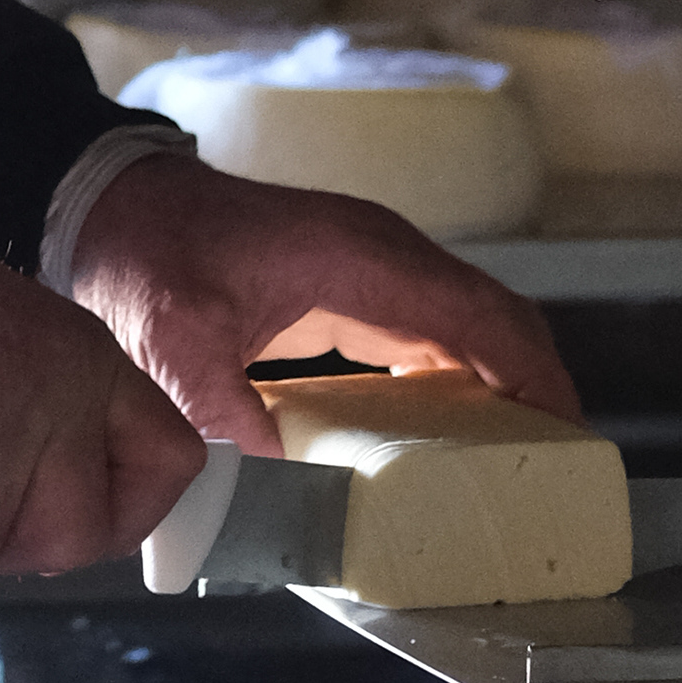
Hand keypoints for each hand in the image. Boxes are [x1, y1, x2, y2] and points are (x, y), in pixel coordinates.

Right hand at [0, 208, 206, 586]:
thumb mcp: (12, 347)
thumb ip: (43, 418)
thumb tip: (33, 517)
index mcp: (91, 363)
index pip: (171, 461)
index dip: (132, 514)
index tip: (73, 527)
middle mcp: (64, 394)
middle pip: (76, 537)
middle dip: (3, 551)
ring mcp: (4, 424)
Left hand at [62, 146, 577, 449]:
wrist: (114, 204)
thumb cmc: (146, 256)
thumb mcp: (171, 336)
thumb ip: (219, 404)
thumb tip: (269, 478)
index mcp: (361, 258)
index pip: (479, 316)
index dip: (532, 375)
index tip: (566, 433)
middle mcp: (384, 253)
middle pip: (496, 318)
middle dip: (538, 386)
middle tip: (560, 465)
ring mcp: (374, 266)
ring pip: (473, 322)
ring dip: (507, 381)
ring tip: (527, 459)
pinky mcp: (355, 286)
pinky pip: (435, 329)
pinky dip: (465, 375)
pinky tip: (461, 430)